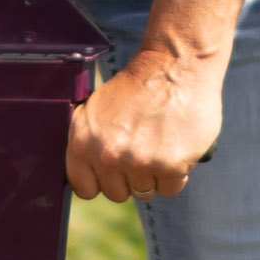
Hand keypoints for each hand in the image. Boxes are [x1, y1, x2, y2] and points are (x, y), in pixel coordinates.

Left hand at [71, 52, 223, 201]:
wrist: (175, 66)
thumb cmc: (137, 87)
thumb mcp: (95, 109)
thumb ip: (87, 143)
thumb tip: (86, 176)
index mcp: (83, 141)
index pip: (84, 188)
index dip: (101, 180)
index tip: (113, 170)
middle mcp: (107, 154)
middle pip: (117, 193)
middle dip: (129, 177)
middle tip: (142, 148)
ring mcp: (139, 162)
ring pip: (144, 192)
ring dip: (154, 175)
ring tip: (160, 143)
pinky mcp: (170, 165)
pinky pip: (170, 189)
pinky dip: (176, 174)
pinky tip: (176, 148)